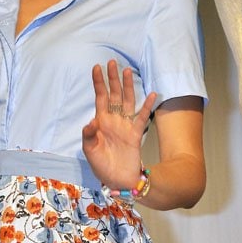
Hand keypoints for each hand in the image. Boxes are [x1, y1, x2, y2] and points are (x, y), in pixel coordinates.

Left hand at [82, 60, 156, 189]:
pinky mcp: (136, 134)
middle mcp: (114, 120)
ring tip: (128, 71)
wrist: (118, 180)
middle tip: (112, 62)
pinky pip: (142, 117)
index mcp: (101, 122)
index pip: (100, 97)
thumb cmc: (102, 165)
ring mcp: (125, 125)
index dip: (98, 83)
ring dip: (128, 86)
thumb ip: (89, 135)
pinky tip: (152, 94)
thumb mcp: (90, 151)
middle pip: (114, 94)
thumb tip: (92, 121)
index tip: (96, 67)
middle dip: (113, 78)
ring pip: (127, 101)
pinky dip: (147, 106)